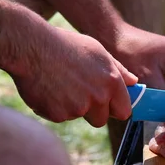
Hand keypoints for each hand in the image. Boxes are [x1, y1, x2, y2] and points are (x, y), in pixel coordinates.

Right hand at [11, 27, 137, 126]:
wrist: (31, 46)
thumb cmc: (65, 44)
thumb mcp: (97, 50)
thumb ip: (118, 70)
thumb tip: (133, 82)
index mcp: (111, 82)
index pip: (124, 111)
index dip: (114, 109)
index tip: (107, 105)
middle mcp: (98, 97)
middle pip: (100, 120)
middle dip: (92, 112)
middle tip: (77, 92)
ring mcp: (78, 108)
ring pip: (77, 116)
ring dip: (70, 107)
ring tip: (58, 83)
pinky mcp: (58, 114)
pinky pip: (58, 117)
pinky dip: (52, 107)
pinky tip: (46, 88)